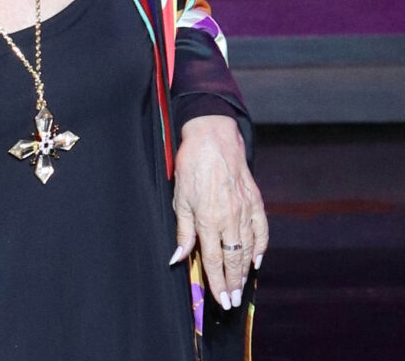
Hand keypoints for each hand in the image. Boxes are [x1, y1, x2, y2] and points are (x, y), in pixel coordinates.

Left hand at [170, 115, 267, 309]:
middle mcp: (229, 218)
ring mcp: (245, 210)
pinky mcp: (255, 200)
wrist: (213, 138)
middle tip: (234, 301)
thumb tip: (178, 258)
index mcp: (208, 219)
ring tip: (242, 286)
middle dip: (234, 283)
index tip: (221, 301)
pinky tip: (257, 260)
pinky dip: (261, 248)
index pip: (214, 260)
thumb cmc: (191, 166)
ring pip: (248, 248)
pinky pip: (262, 230)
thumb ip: (182, 231)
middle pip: (233, 259)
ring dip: (245, 270)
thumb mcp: (179, 198)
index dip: (217, 283)